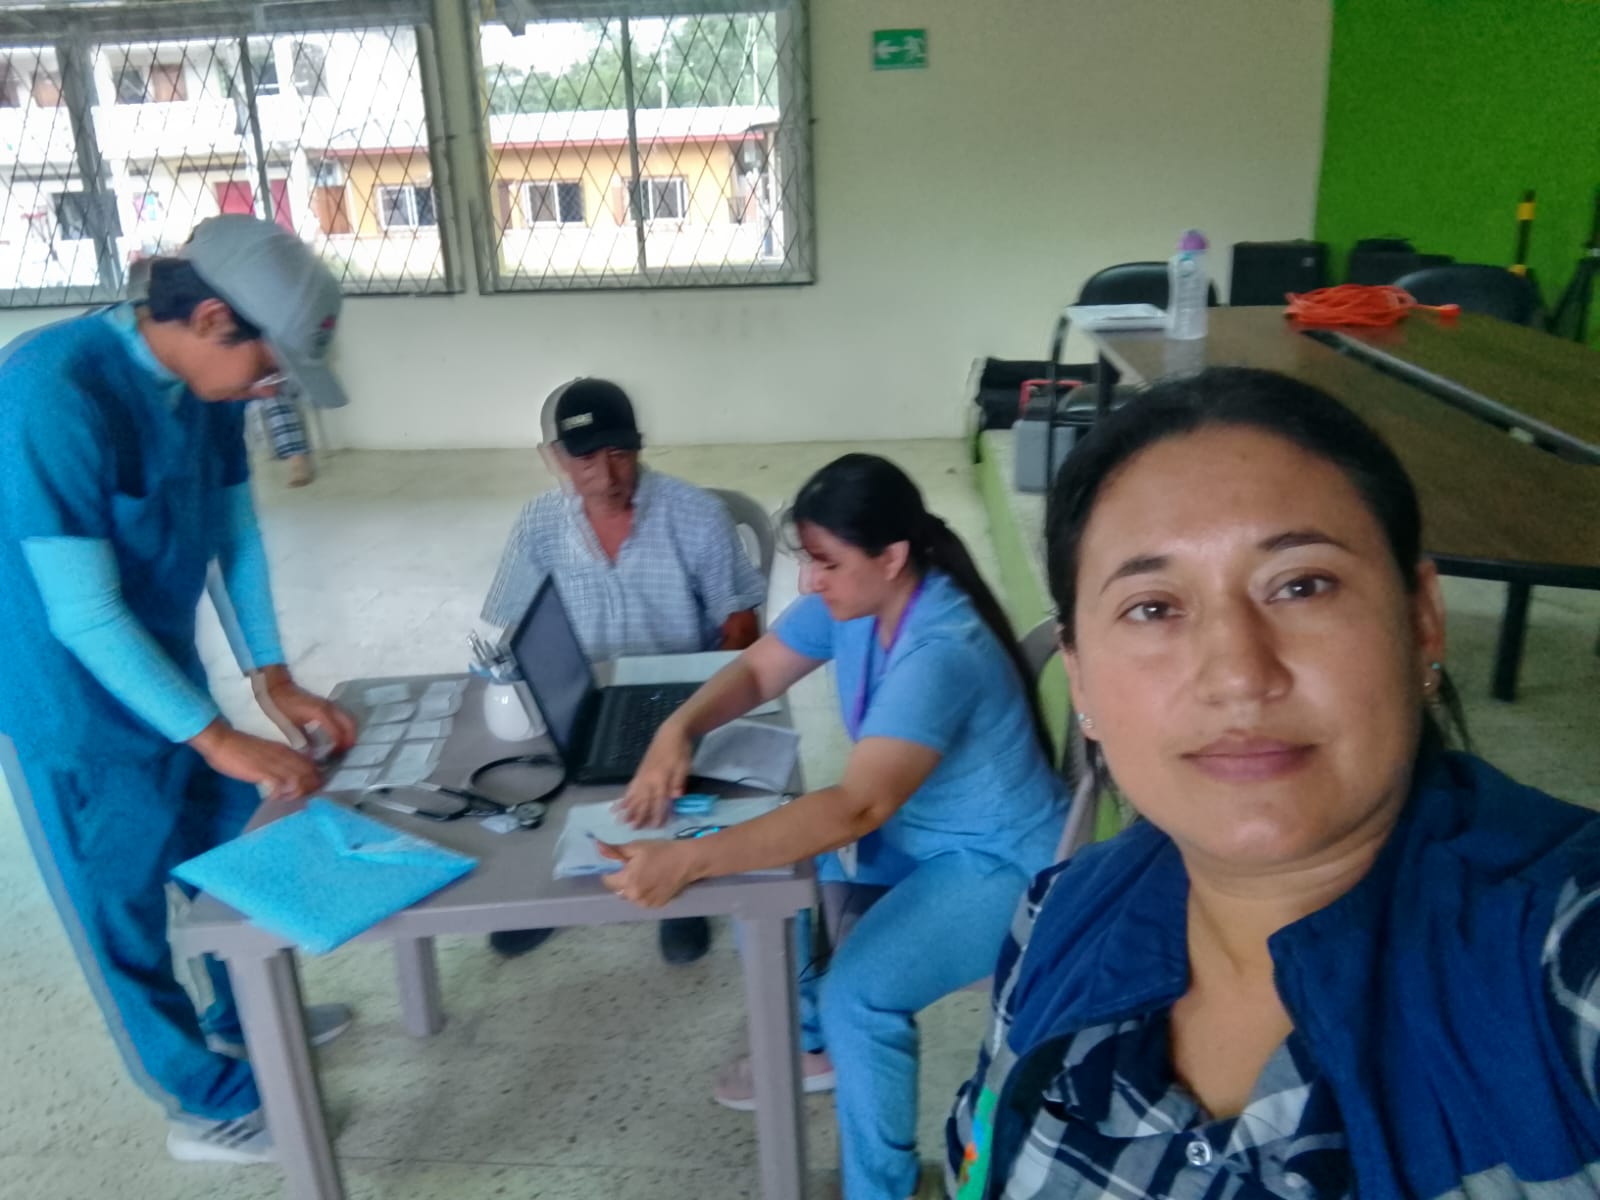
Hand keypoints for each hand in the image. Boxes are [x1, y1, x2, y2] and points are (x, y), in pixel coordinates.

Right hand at [190, 720, 322, 801]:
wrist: (222, 740)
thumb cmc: (240, 747)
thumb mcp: (267, 753)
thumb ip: (278, 762)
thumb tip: (287, 777)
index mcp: (286, 751)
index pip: (311, 765)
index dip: (315, 779)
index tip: (312, 790)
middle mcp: (284, 756)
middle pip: (310, 774)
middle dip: (311, 788)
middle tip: (303, 799)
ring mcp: (274, 763)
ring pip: (298, 780)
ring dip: (296, 793)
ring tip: (287, 800)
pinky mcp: (261, 771)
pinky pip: (279, 786)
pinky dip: (280, 795)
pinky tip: (274, 798)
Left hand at [256, 666, 356, 753]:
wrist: (279, 689)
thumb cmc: (283, 708)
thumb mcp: (290, 726)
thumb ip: (303, 741)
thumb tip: (312, 756)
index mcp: (320, 713)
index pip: (337, 732)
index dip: (339, 746)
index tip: (336, 756)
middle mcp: (329, 708)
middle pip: (350, 724)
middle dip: (351, 739)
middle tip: (344, 753)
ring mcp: (331, 705)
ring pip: (349, 720)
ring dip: (350, 733)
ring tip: (343, 747)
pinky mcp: (329, 705)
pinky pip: (344, 717)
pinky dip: (346, 728)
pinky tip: (339, 737)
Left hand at [598, 839, 701, 907]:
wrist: (687, 861)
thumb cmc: (661, 851)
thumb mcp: (637, 847)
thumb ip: (615, 851)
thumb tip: (597, 846)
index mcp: (628, 881)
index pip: (608, 881)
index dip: (611, 872)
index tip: (620, 865)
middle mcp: (635, 896)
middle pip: (619, 890)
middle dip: (623, 880)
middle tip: (635, 868)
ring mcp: (646, 903)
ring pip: (631, 896)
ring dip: (633, 888)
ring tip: (646, 875)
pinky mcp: (657, 906)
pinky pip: (643, 901)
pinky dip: (644, 893)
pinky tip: (654, 882)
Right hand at [618, 719, 693, 827]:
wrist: (670, 734)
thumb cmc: (680, 752)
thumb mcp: (684, 767)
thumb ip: (678, 783)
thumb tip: (675, 797)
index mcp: (661, 779)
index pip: (659, 801)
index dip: (657, 814)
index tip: (655, 827)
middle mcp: (648, 780)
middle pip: (642, 800)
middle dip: (638, 815)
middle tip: (632, 828)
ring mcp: (642, 776)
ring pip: (633, 795)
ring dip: (627, 808)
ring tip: (620, 820)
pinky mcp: (639, 773)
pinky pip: (630, 787)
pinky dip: (624, 797)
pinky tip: (619, 804)